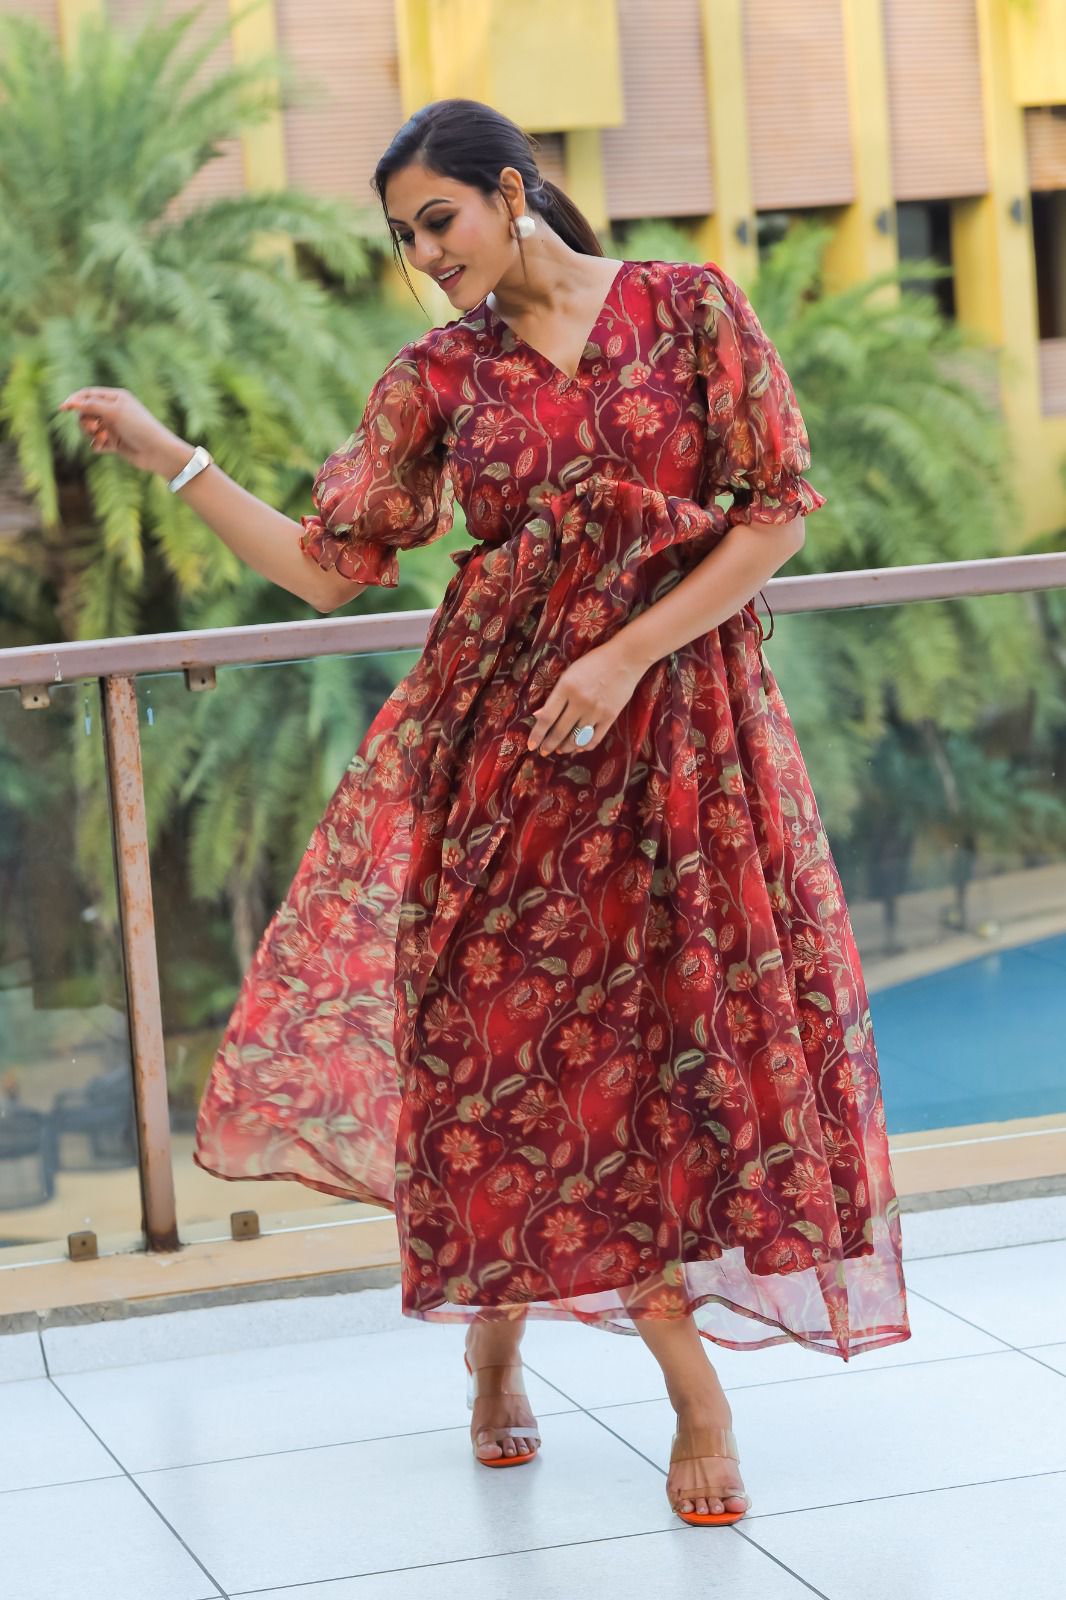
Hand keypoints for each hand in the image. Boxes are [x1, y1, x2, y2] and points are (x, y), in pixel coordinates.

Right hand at [56, 386, 189, 477]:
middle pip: (85, 412)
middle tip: (95, 427)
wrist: (157, 452)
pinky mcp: (114, 443)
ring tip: (102, 437)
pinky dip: (97, 445)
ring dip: (90, 433)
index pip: (88, 394)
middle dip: (85, 420)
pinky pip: (96, 443)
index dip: (74, 400)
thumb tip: (71, 401)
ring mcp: (113, 427)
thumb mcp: (114, 412)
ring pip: (88, 428)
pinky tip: (105, 447)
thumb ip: (91, 405)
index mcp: (115, 398)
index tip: (62, 408)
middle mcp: (113, 411)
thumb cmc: (139, 427)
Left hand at [526, 641, 646, 755]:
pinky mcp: (610, 717)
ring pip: (576, 738)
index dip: (537, 734)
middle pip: (560, 731)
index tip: (530, 746)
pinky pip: (594, 739)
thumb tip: (538, 715)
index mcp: (566, 687)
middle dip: (549, 745)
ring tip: (560, 749)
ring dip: (565, 747)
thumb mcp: (569, 673)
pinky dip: (584, 746)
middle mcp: (580, 702)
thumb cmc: (593, 662)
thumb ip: (555, 696)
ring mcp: (596, 711)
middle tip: (544, 752)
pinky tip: (578, 747)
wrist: (625, 659)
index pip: (547, 718)